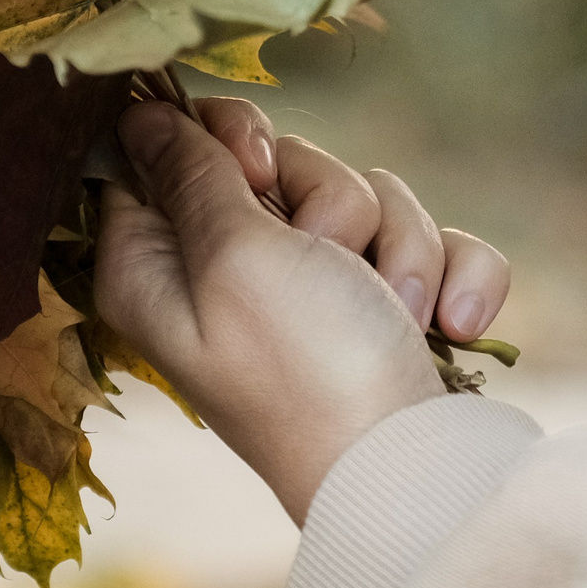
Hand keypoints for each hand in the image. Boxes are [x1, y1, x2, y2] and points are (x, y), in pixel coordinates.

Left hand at [92, 97, 512, 522]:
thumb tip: (135, 112)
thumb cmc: (310, 371)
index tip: (252, 172)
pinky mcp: (392, 310)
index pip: (166, 148)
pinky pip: (433, 241)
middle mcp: (233, 275)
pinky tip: (449, 328)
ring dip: (397, 249)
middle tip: (327, 255)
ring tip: (393, 315)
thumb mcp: (233, 255)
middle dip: (330, 200)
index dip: (219, 139)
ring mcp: (320, 293)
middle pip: (278, 160)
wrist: (421, 475)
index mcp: (162, 266)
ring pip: (367, 195)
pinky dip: (451, 279)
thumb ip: (191, 172)